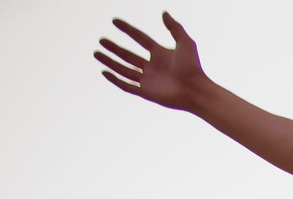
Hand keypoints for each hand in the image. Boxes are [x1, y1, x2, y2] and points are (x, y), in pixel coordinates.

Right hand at [97, 12, 211, 109]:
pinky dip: (115, 79)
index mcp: (160, 53)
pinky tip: (104, 72)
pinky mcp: (146, 92)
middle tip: (101, 40)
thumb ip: (174, 27)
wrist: (196, 90)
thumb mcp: (185, 42)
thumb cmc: (193, 67)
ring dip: (110, 62)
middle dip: (114, 48)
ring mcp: (149, 80)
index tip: (114, 21)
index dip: (127, 29)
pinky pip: (127, 85)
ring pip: (124, 69)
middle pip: (128, 55)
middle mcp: (152, 66)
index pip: (140, 38)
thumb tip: (164, 12)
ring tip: (96, 53)